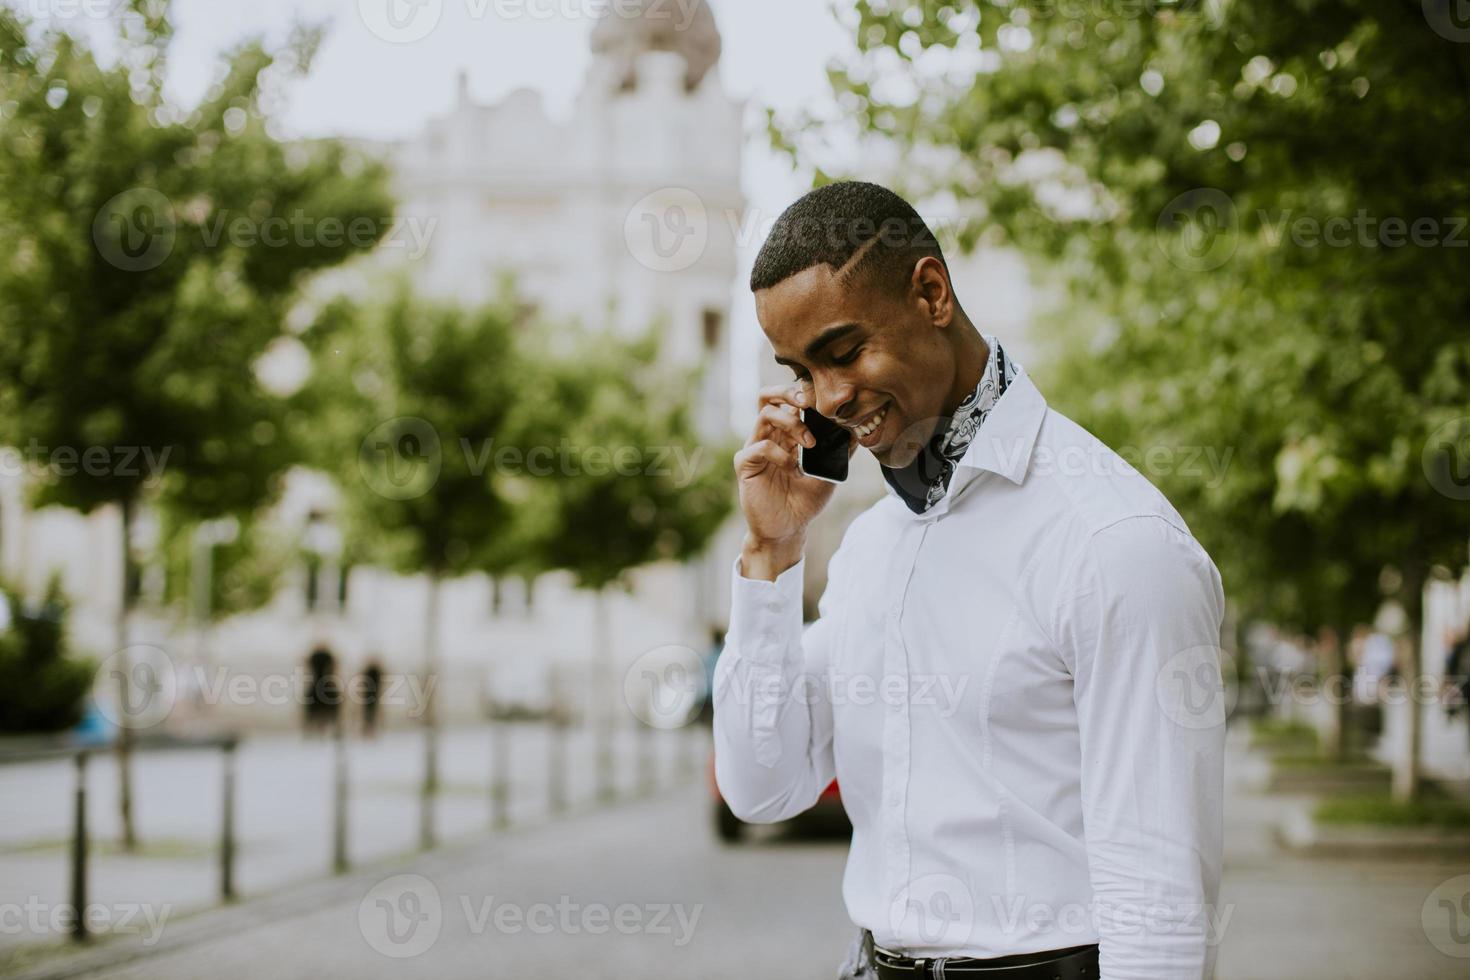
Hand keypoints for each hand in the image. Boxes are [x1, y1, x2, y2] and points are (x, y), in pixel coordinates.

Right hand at [732, 383, 856, 574]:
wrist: (788, 530)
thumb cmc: (805, 501)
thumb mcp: (829, 473)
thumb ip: (840, 451)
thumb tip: (858, 430)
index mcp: (786, 434)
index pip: (787, 400)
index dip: (802, 393)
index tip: (824, 401)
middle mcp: (769, 436)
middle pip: (767, 397)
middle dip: (788, 392)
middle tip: (808, 404)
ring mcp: (755, 448)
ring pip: (765, 415)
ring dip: (792, 424)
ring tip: (809, 444)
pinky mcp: (745, 465)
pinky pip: (759, 447)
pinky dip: (779, 453)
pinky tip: (792, 467)